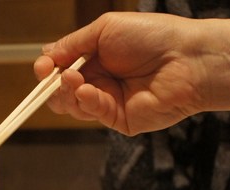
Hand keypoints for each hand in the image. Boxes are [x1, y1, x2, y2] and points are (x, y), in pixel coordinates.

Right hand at [34, 12, 229, 135]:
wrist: (187, 59)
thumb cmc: (152, 37)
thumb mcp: (105, 29)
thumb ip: (73, 44)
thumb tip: (46, 57)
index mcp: (96, 59)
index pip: (60, 69)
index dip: (47, 70)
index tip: (42, 67)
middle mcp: (100, 82)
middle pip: (61, 92)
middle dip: (52, 86)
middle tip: (56, 76)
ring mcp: (109, 103)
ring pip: (72, 106)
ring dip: (67, 93)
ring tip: (73, 79)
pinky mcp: (120, 120)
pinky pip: (93, 113)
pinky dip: (86, 102)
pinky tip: (87, 90)